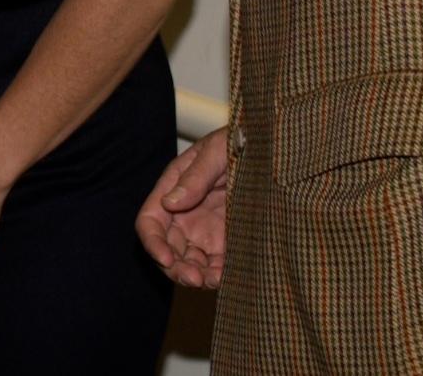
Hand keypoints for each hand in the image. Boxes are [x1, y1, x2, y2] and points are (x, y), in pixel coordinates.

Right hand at [136, 125, 229, 287]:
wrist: (272, 150)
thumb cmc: (241, 140)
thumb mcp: (217, 152)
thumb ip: (195, 177)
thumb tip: (170, 203)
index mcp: (173, 188)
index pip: (150, 221)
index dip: (153, 243)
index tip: (166, 259)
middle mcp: (184, 213)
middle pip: (167, 249)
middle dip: (175, 268)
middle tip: (194, 278)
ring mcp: (205, 230)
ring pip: (189, 262)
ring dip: (195, 277)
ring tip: (211, 281)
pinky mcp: (227, 242)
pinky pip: (216, 265)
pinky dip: (216, 276)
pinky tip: (225, 278)